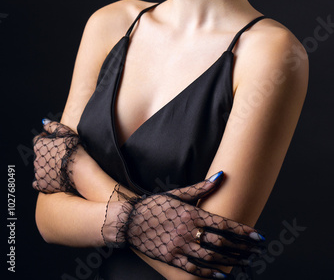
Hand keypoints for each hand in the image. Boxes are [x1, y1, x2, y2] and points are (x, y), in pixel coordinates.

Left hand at [32, 120, 79, 193]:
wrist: (80, 170)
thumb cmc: (73, 149)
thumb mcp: (65, 132)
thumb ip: (52, 126)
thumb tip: (43, 122)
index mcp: (39, 145)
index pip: (38, 140)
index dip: (46, 139)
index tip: (55, 142)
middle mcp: (36, 159)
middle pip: (39, 154)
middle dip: (46, 153)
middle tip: (60, 154)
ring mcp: (38, 173)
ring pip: (39, 168)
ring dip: (46, 166)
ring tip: (59, 166)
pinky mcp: (42, 185)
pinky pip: (39, 182)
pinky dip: (45, 180)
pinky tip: (54, 177)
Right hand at [102, 173, 264, 278]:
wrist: (130, 221)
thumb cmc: (155, 205)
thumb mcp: (178, 193)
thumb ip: (200, 188)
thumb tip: (221, 176)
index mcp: (191, 214)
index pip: (223, 224)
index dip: (243, 231)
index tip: (258, 236)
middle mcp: (188, 231)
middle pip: (221, 243)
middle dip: (242, 247)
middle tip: (257, 250)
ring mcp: (180, 247)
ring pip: (211, 258)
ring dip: (231, 261)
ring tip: (246, 262)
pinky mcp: (171, 259)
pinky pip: (194, 269)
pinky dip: (210, 273)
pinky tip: (222, 274)